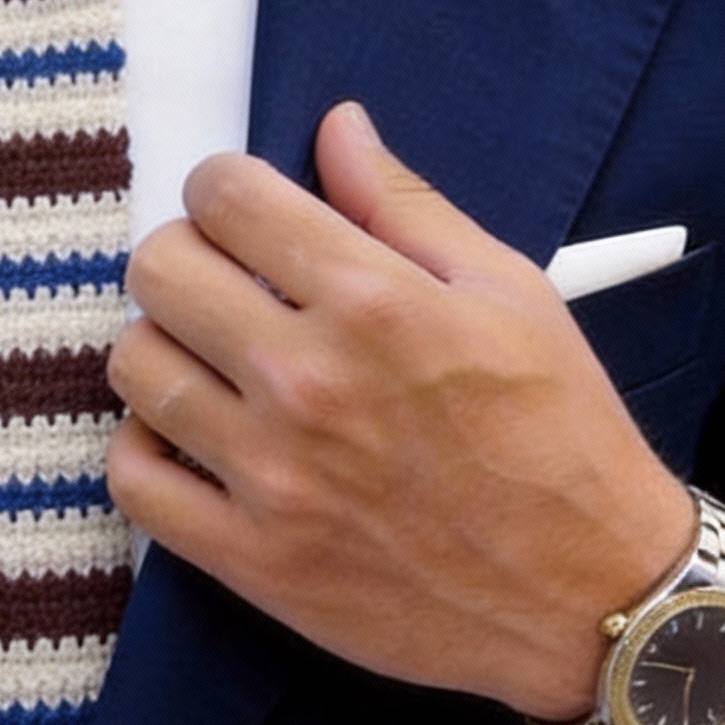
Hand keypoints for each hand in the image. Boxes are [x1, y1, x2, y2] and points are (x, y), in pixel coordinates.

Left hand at [105, 101, 696, 722]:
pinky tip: (188, 435)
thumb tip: (336, 129)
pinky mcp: (252, 558)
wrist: (589, 596)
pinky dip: (144, 447)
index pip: (226, 197)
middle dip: (184, 255)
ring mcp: (271, 475)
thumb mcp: (511, 294)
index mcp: (373, 303)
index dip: (222, 186)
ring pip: (134, 366)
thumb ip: (406, 207)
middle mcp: (308, 382)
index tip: (239, 209)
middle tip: (223, 281)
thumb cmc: (560, 439)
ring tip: (208, 358)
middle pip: (160, 271)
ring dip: (160, 345)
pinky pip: (134, 480)